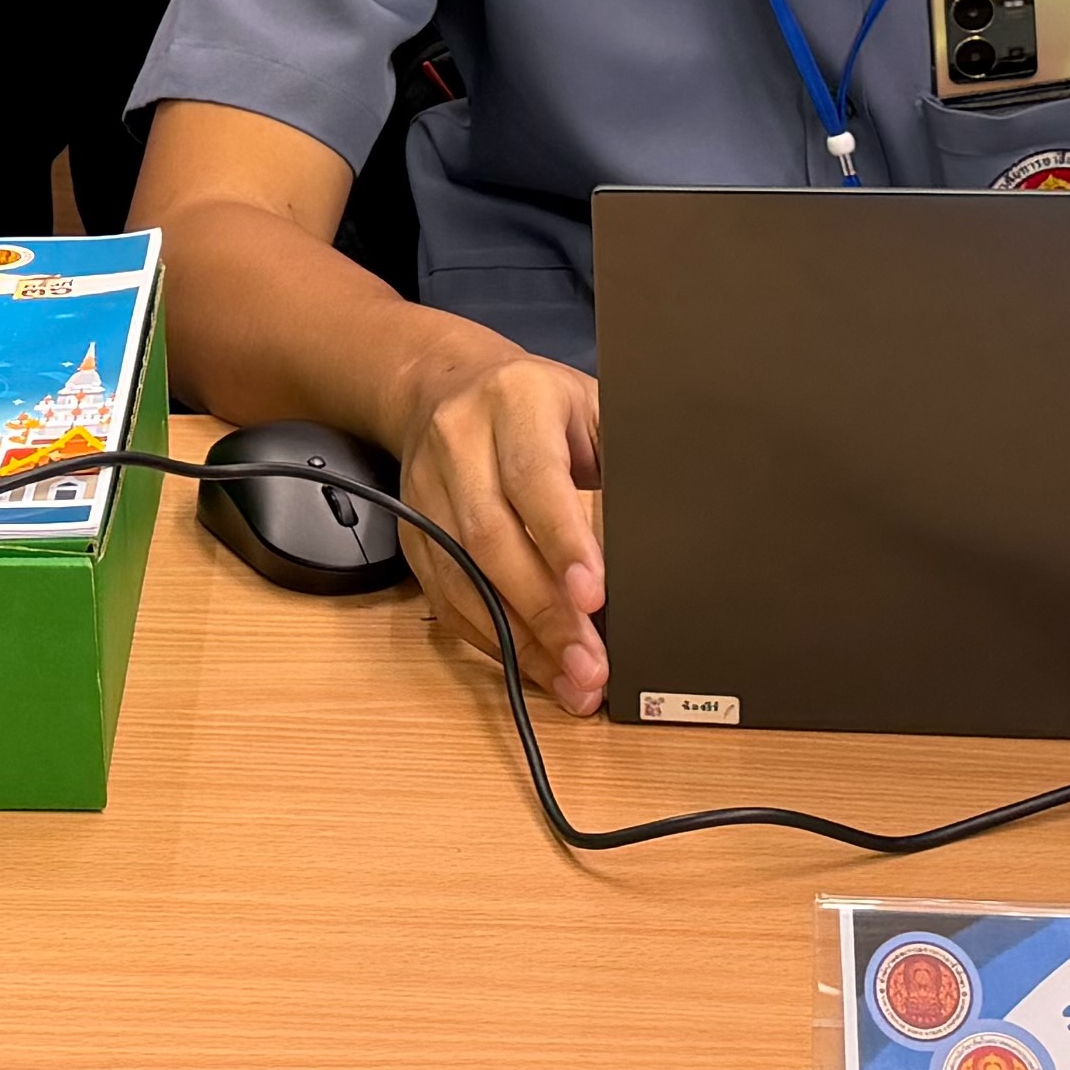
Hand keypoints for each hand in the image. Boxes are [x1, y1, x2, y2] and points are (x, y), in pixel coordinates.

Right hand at [388, 336, 605, 714]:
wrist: (445, 386)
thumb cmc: (543, 408)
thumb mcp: (590, 409)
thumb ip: (617, 465)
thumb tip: (657, 549)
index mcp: (514, 401)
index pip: (534, 478)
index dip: (563, 541)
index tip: (595, 596)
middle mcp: (458, 442)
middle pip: (493, 538)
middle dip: (546, 611)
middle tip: (592, 666)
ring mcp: (425, 491)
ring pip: (464, 577)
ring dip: (519, 640)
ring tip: (571, 684)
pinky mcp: (412, 533)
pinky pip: (446, 598)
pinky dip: (490, 639)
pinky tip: (532, 668)